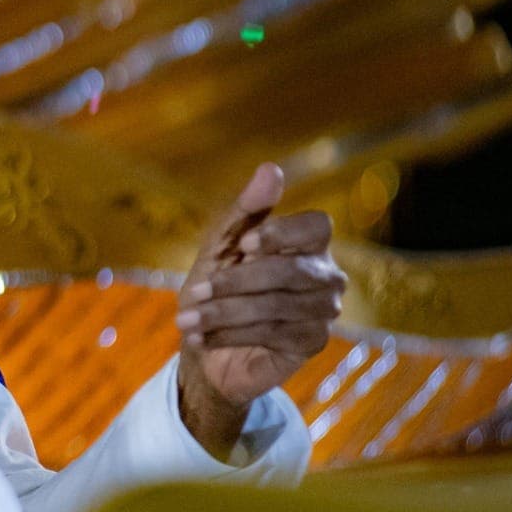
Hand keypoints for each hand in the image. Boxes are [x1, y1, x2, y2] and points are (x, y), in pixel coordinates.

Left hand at [173, 163, 344, 457]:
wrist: (208, 340)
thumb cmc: (219, 282)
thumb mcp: (221, 243)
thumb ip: (246, 208)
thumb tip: (271, 168)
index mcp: (309, 242)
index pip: (316, 226)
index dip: (281, 233)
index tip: (242, 244)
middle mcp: (326, 274)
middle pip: (290, 270)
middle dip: (236, 282)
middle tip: (194, 291)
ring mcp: (324, 310)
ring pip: (276, 306)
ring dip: (224, 313)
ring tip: (186, 318)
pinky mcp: (312, 342)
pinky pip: (273, 334)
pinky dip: (230, 335)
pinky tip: (201, 338)